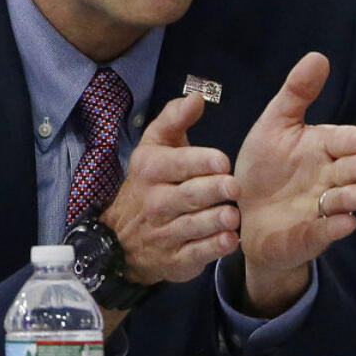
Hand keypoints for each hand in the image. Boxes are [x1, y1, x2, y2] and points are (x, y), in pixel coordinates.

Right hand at [101, 92, 239, 285]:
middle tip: (234, 187)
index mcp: (152, 169)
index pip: (176, 164)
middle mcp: (155, 201)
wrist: (121, 237)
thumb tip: (198, 96)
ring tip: (233, 216)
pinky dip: (212, 249)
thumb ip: (175, 118)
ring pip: (190, 227)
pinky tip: (230, 241)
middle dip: (211, 190)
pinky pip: (194, 255)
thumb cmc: (151, 182)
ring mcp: (164, 233)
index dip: (199, 162)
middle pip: (186, 196)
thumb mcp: (155, 146)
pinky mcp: (174, 259)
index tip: (222, 161)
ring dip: (213, 221)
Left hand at [233, 52, 355, 314]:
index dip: (354, 140)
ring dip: (353, 198)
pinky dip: (335, 228)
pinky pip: (327, 231)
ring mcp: (324, 207)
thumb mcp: (274, 125)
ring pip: (347, 201)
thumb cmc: (264, 165)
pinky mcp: (312, 235)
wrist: (240, 212)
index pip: (347, 140)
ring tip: (355, 195)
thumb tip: (319, 56)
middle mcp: (331, 177)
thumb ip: (296, 93)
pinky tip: (341, 223)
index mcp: (325, 147)